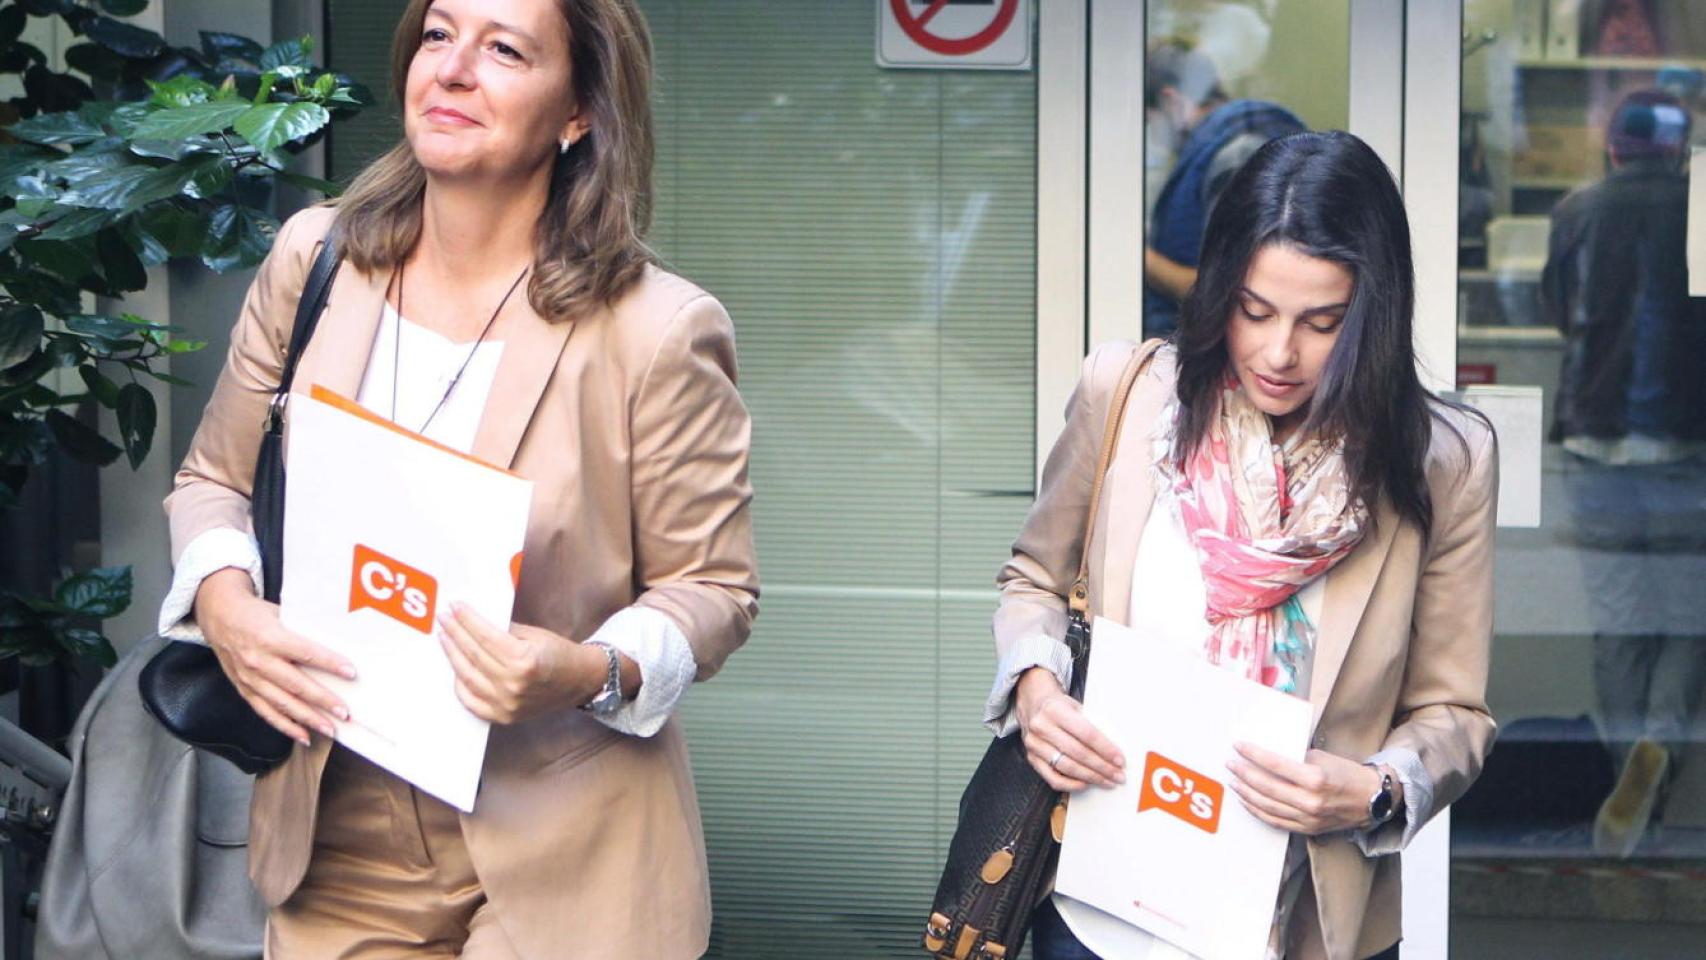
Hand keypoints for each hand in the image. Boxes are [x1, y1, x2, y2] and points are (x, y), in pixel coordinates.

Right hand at [194, 567, 354, 745]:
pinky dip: (285, 726)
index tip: (351, 672)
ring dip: (307, 719)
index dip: (329, 663)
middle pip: (295, 685)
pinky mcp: (244, 689)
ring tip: (330, 729)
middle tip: (345, 712)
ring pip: (282, 703)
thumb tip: (338, 640)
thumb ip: (303, 629)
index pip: (305, 652)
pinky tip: (303, 736)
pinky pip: (266, 712)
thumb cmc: (255, 613)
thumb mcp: (280, 613)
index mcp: (269, 637)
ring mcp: (249, 678)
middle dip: (322, 701)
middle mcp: (258, 661)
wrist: (219, 616)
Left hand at [437, 603, 604, 723]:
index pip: (485, 636)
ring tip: (445, 638)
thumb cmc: (559, 654)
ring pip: (467, 676)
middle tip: (443, 619)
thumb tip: (475, 621)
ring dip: (452, 655)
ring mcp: (506, 703)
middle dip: (455, 633)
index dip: (467, 620)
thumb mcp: (535, 635)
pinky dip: (459, 684)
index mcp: (524, 660)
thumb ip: (504, 630)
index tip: (454, 607)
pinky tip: (455, 668)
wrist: (579, 682)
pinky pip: (471, 701)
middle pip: (473, 654)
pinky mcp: (503, 716)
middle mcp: (513, 684)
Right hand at [1014, 667, 1125, 791]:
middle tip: (1118, 775)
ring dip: (1091, 777)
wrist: (1033, 704)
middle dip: (1102, 767)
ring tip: (1106, 781)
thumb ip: (1091, 724)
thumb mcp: (1075, 706)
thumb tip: (1113, 750)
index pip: (1086, 734)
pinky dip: (1071, 784)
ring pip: (1067, 767)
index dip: (1105, 749)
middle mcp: (1041, 727)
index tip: (1120, 760)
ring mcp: (1034, 744)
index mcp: (1055, 710)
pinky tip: (1085, 784)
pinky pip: (1053, 778)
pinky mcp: (1031, 758)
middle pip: (1078, 753)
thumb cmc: (1059, 707)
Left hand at [1226, 743, 1398, 834]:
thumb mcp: (1323, 758)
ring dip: (1246, 793)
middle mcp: (1310, 801)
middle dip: (1244, 773)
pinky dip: (1257, 811)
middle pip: (1267, 787)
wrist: (1372, 800)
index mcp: (1316, 779)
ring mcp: (1308, 818)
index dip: (1254, 755)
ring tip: (1234, 781)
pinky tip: (1247, 800)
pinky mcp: (1307, 829)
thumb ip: (1296, 758)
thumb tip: (1268, 754)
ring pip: (1267, 806)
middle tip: (1231, 763)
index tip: (1239, 746)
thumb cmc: (1348, 774)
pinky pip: (1275, 821)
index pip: (1275, 765)